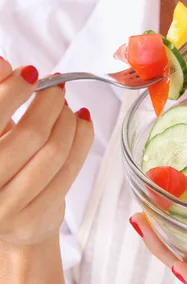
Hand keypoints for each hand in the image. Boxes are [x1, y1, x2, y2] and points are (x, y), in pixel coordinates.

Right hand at [0, 58, 93, 246]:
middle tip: (56, 88)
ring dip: (68, 121)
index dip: (13, 91)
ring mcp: (4, 208)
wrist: (7, 217)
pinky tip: (81, 123)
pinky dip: (82, 139)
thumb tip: (1, 63)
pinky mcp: (31, 220)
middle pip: (30, 135)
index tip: (31, 73)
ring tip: (67, 109)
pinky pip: (69, 170)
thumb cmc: (0, 159)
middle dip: (51, 103)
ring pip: (54, 152)